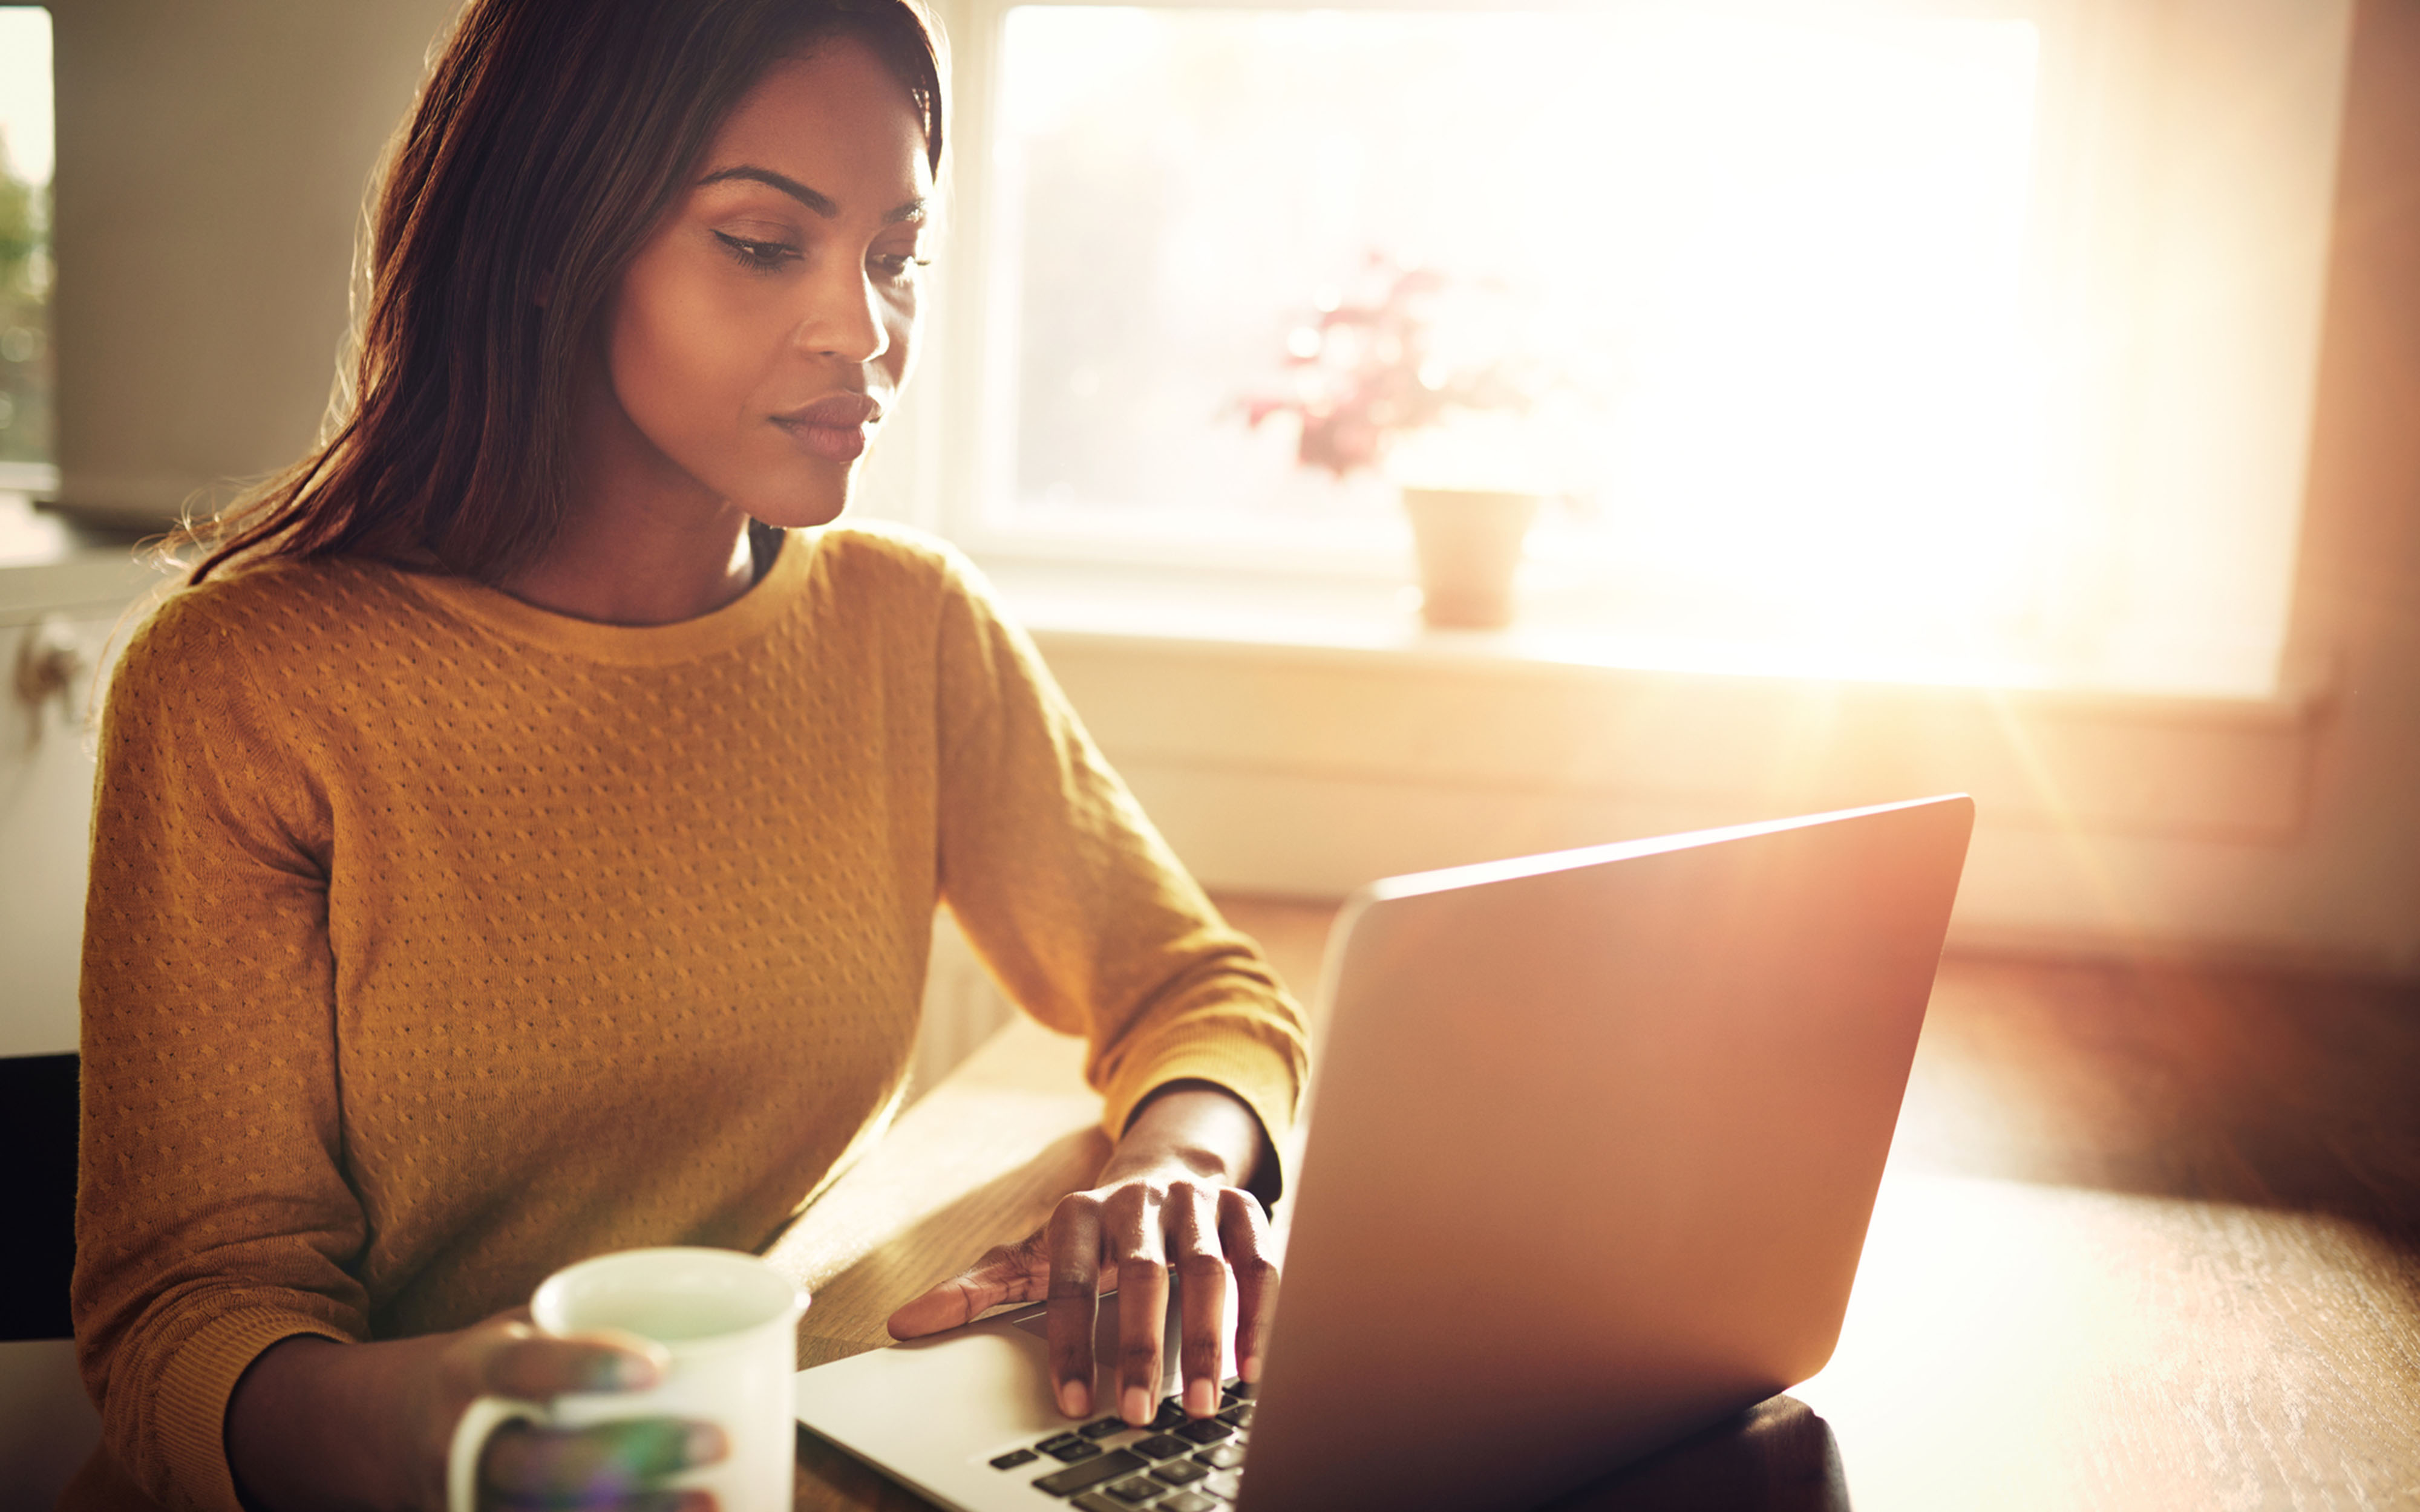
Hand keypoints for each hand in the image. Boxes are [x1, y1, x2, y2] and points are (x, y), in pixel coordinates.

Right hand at [226, 1312, 728, 1511]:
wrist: (388, 1431)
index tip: (659, 1366)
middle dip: (635, 1457)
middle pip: (546, 1464)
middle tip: (718, 1441)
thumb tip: (739, 1311)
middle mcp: (465, 1445)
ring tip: (716, 1502)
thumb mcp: (520, 1333)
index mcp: (472, 1374)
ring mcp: (470, 1502)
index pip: (525, 1370)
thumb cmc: (489, 1371)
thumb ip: (596, 1328)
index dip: (588, 1368)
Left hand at [886, 1083, 1278, 1425]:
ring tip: (1199, 1404)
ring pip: (1208, 1270)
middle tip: (1138, 1413)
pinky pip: (1261, 1262)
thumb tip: (903, 1323)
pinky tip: (1251, 1369)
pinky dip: (1260, 1315)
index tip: (1072, 1403)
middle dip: (1140, 1348)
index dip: (1070, 1343)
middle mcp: (1139, 1200)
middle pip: (1142, 1274)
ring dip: (1205, 1341)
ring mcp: (1196, 1202)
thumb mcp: (1036, 1256)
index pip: (1068, 1280)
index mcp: (1080, 1211)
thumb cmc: (1095, 1234)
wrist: (1166, 1171)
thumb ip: (978, 1292)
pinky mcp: (1244, 1210)